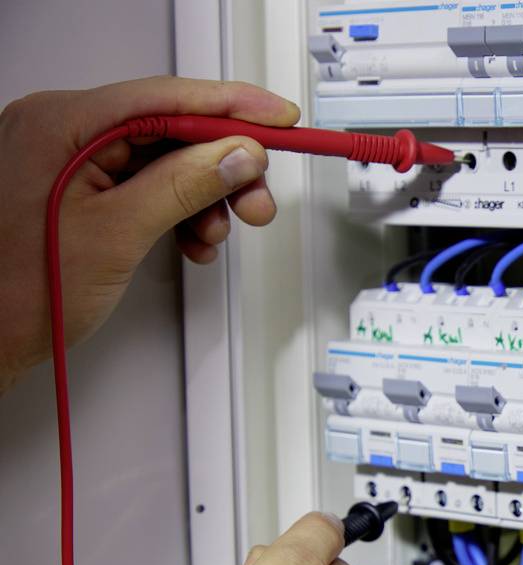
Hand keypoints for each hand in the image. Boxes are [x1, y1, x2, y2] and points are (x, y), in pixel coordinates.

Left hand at [0, 76, 299, 390]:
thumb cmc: (21, 290)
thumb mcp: (119, 232)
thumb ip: (184, 185)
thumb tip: (236, 155)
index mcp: (61, 123)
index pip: (166, 98)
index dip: (232, 108)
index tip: (279, 120)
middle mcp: (62, 132)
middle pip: (170, 131)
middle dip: (223, 167)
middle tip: (256, 198)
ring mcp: (69, 161)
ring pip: (165, 163)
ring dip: (204, 198)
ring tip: (217, 232)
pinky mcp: (79, 190)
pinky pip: (146, 186)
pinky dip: (179, 212)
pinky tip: (192, 239)